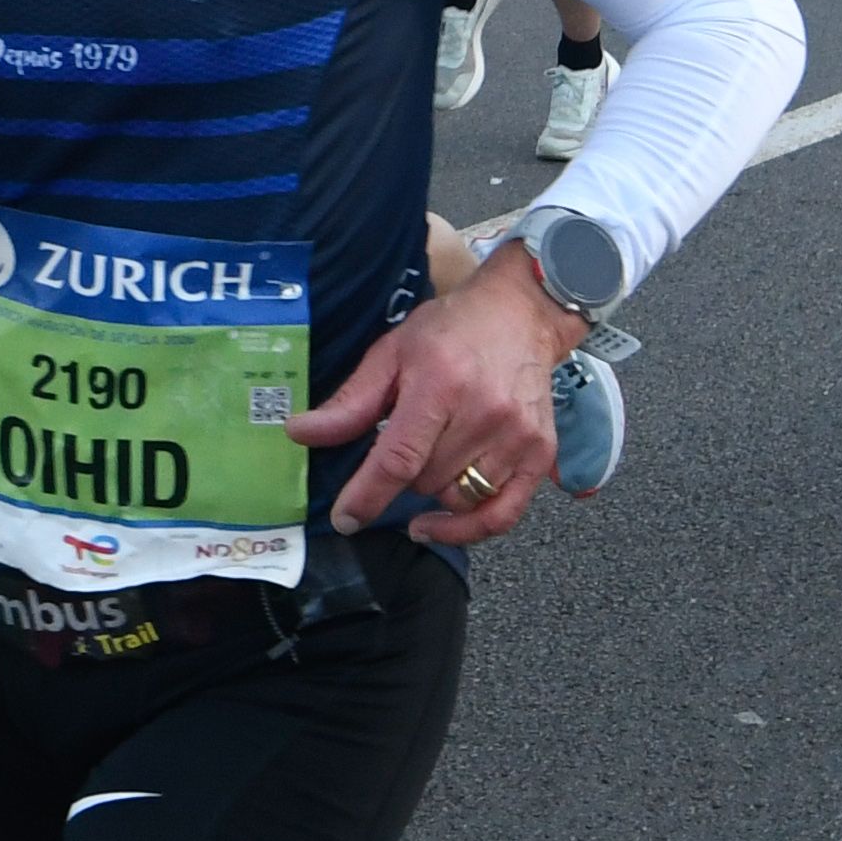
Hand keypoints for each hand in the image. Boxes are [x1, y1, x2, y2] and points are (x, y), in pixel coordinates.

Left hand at [288, 247, 573, 546]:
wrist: (521, 313)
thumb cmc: (450, 329)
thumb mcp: (391, 353)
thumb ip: (351, 402)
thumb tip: (299, 434)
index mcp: (440, 384)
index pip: (399, 459)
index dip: (367, 496)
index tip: (345, 518)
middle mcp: (484, 414)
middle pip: (425, 482)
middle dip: (402, 476)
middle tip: (403, 444)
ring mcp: (518, 437)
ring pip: (458, 499)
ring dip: (434, 491)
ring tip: (432, 455)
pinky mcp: (541, 453)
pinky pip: (503, 513)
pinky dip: (470, 527)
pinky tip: (442, 522)